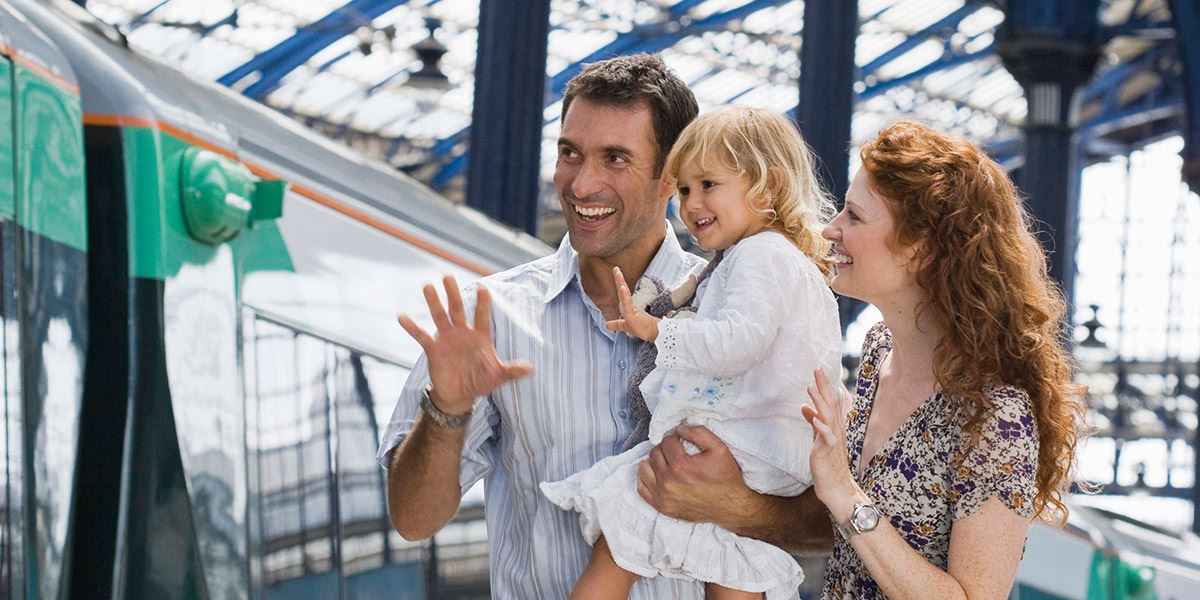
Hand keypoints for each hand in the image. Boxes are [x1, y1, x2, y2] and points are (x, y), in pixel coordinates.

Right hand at [397, 275, 532, 414]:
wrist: (460, 394)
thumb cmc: (481, 382)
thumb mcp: (499, 376)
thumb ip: (512, 370)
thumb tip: (531, 369)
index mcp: (480, 337)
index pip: (483, 317)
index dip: (483, 304)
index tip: (484, 288)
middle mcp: (463, 333)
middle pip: (458, 309)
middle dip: (453, 294)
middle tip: (448, 276)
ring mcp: (447, 339)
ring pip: (440, 316)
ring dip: (434, 303)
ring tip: (427, 286)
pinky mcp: (433, 349)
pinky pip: (422, 336)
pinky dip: (412, 327)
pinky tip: (402, 317)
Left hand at [605, 266, 659, 341]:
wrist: (653, 333)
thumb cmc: (642, 328)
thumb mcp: (625, 326)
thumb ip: (616, 324)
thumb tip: (606, 325)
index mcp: (628, 306)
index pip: (622, 293)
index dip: (619, 282)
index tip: (617, 272)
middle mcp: (629, 305)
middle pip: (622, 290)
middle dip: (619, 279)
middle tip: (616, 268)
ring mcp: (631, 308)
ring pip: (624, 294)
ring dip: (621, 283)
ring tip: (618, 273)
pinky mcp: (632, 313)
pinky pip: (627, 303)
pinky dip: (624, 295)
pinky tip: (622, 287)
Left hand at [636, 425, 754, 523]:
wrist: (730, 506)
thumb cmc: (725, 477)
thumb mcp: (719, 448)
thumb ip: (698, 433)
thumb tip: (679, 429)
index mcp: (681, 465)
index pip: (666, 442)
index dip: (675, 438)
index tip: (682, 442)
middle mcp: (668, 482)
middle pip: (654, 454)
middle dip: (664, 449)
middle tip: (676, 452)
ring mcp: (663, 496)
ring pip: (645, 469)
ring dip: (654, 462)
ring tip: (667, 462)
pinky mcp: (662, 507)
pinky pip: (642, 489)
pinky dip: (646, 479)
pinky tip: (657, 474)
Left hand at [801, 368, 860, 520]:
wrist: (836, 487)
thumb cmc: (828, 463)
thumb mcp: (818, 438)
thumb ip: (813, 422)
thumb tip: (804, 407)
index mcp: (834, 426)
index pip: (830, 402)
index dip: (824, 386)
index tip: (818, 370)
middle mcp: (836, 431)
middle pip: (830, 405)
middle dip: (824, 387)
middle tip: (817, 369)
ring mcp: (833, 441)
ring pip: (828, 418)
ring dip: (820, 402)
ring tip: (811, 388)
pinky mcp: (828, 453)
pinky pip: (827, 439)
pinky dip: (822, 428)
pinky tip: (815, 419)